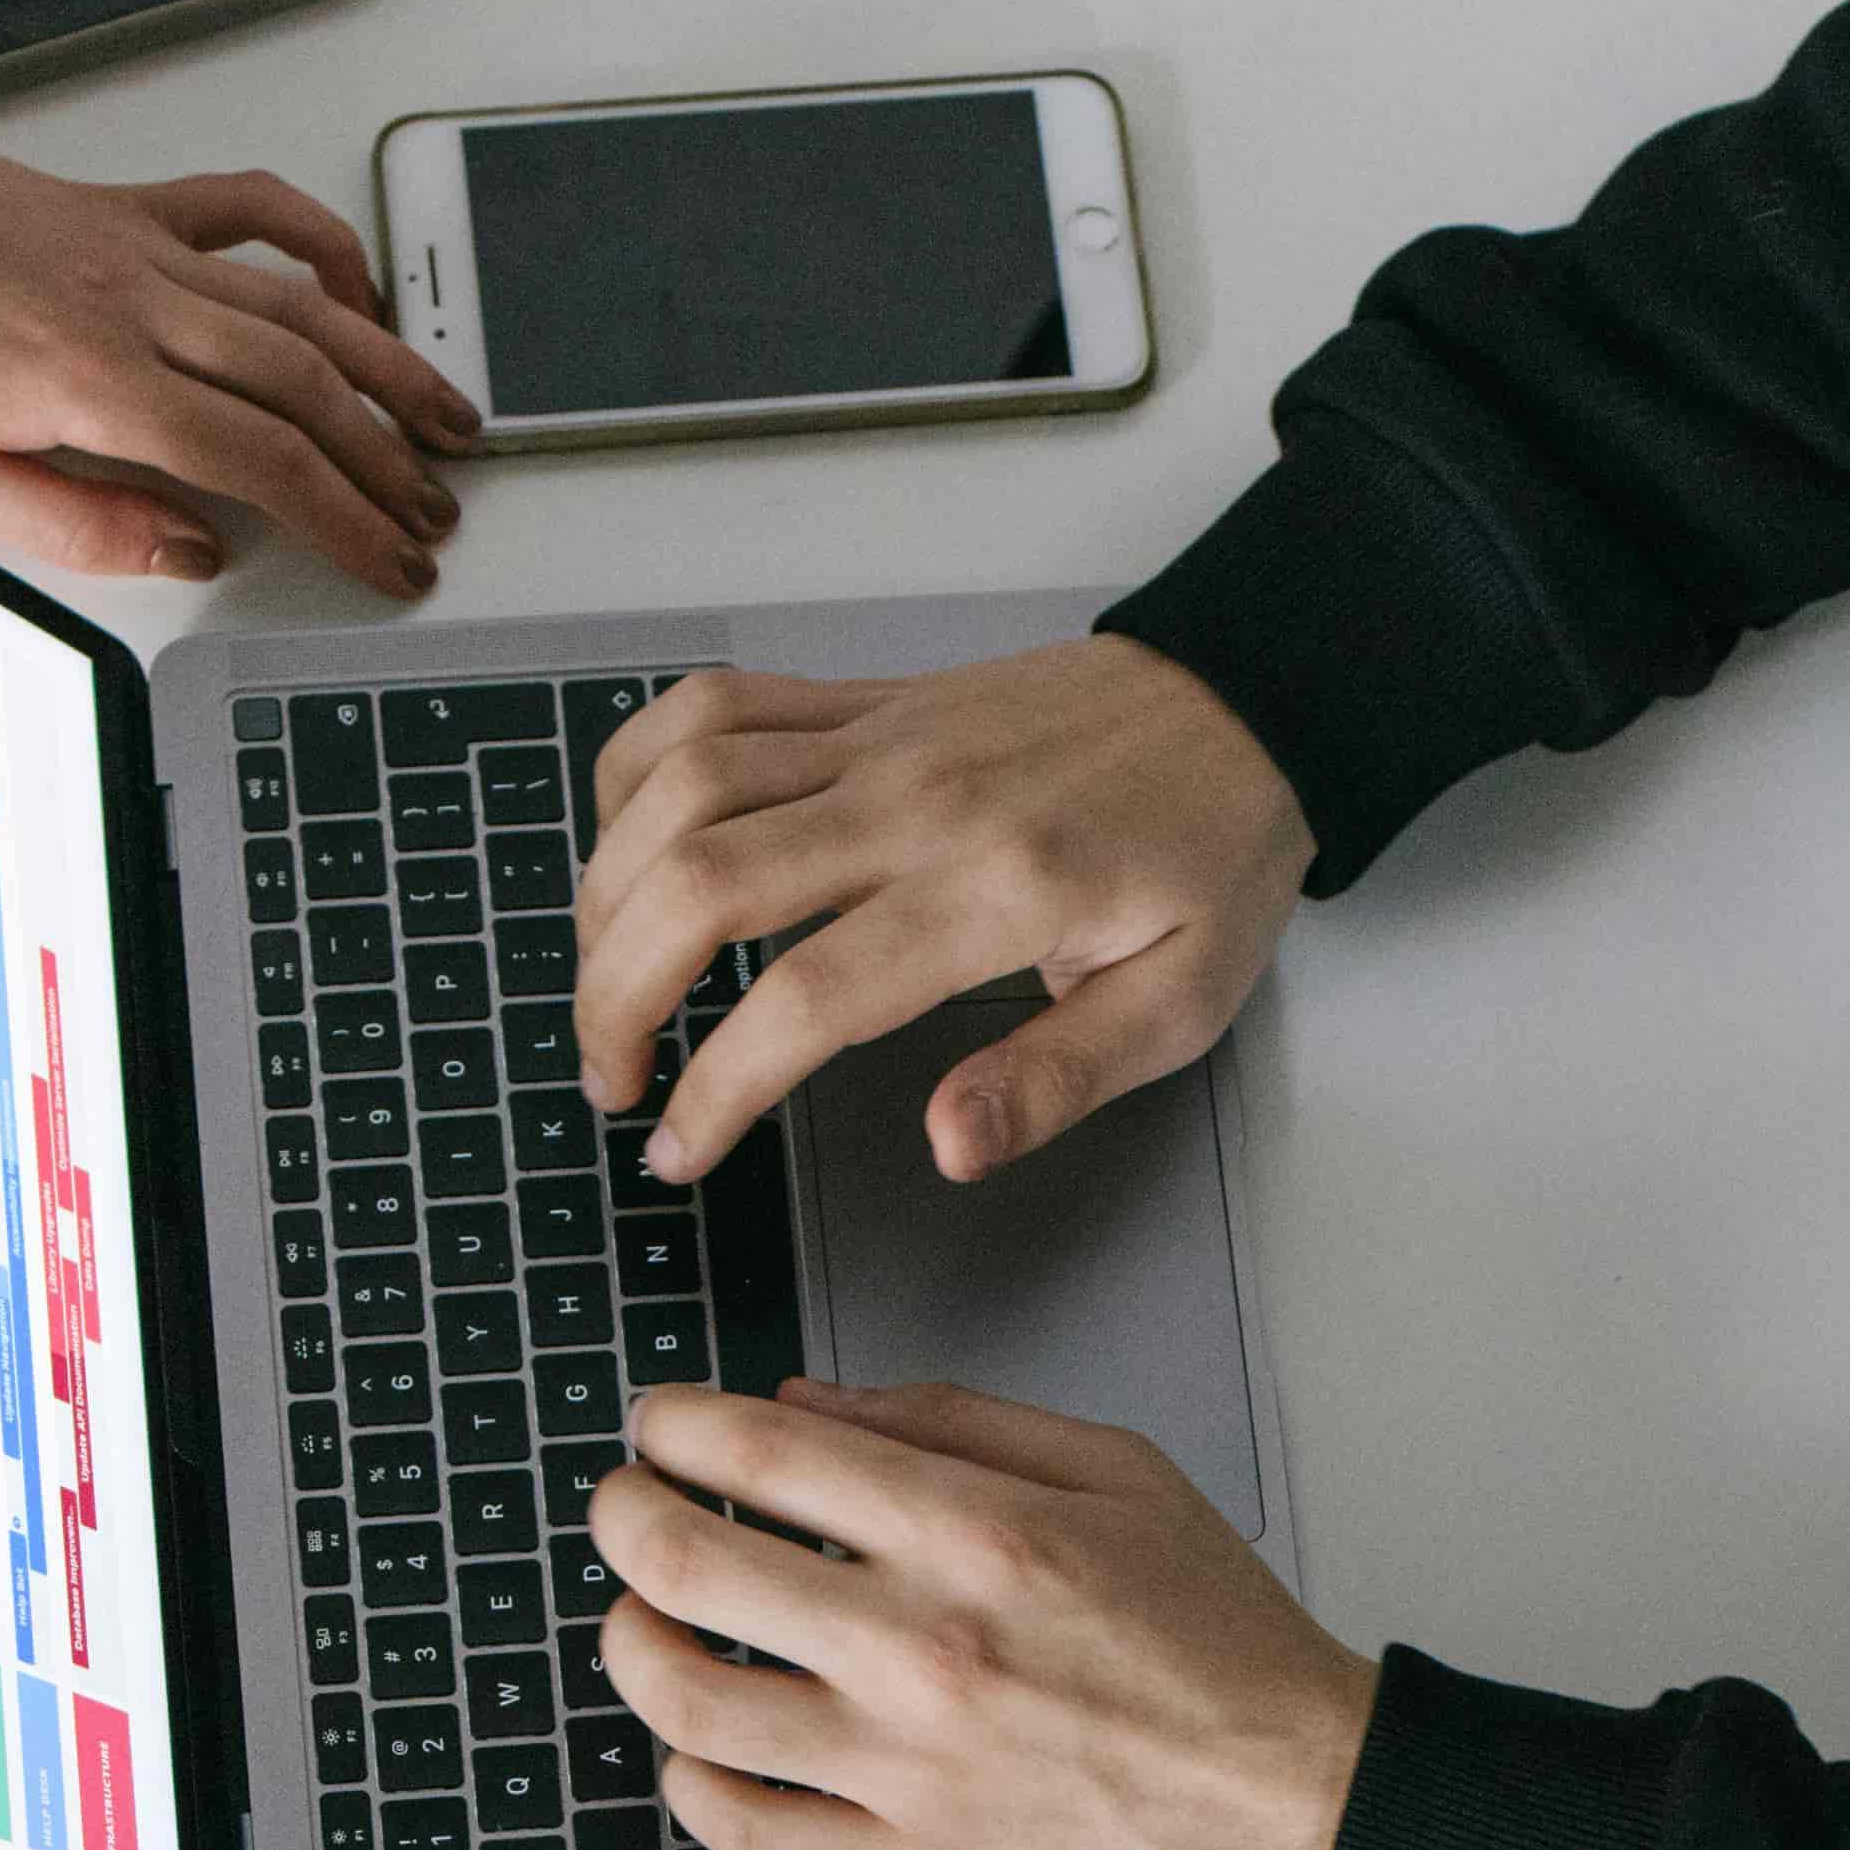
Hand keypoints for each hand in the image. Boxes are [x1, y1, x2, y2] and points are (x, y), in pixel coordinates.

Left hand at [0, 124, 468, 596]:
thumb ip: (75, 527)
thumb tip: (192, 552)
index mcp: (89, 385)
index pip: (260, 463)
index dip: (344, 521)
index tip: (392, 561)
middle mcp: (129, 306)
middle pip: (303, 387)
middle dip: (387, 459)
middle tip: (437, 512)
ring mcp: (132, 249)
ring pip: (299, 304)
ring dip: (386, 364)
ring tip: (447, 416)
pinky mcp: (117, 210)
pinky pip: (245, 212)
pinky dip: (317, 244)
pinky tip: (356, 289)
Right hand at [571, 638, 1305, 1181]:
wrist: (1244, 703)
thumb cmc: (1211, 854)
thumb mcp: (1179, 1003)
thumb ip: (1056, 1079)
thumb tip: (951, 1145)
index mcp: (996, 891)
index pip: (807, 997)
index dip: (717, 1087)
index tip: (677, 1149)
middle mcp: (917, 802)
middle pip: (703, 883)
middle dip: (618, 995)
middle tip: (611, 1079)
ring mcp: (879, 738)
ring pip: (683, 788)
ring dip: (607, 890)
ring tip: (605, 980)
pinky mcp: (862, 701)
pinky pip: (709, 706)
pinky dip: (638, 771)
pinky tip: (627, 844)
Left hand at [587, 1382, 1375, 1849]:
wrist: (1291, 1801)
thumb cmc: (1215, 1639)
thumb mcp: (1114, 1473)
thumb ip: (953, 1423)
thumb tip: (805, 1406)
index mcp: (977, 1537)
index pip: (762, 1456)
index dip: (675, 1426)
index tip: (660, 1425)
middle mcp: (925, 1652)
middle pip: (688, 1567)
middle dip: (623, 1515)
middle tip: (623, 1506)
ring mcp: (909, 1772)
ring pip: (687, 1705)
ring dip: (629, 1645)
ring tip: (637, 1621)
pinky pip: (743, 1832)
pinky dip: (688, 1780)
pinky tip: (695, 1747)